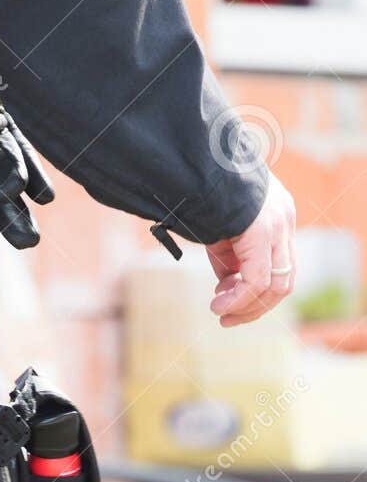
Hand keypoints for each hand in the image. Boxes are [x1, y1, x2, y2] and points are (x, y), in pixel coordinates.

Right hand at [206, 172, 295, 325]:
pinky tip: (219, 305)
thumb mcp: (220, 229)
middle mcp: (284, 221)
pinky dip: (239, 298)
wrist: (196, 164)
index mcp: (277, 217)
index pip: (279, 267)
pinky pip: (257, 278)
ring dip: (248, 307)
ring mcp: (278, 225)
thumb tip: (228, 286)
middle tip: (226, 317)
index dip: (256, 293)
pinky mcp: (264, 230)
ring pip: (276, 284)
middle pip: (284, 281)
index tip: (224, 299)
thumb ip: (229, 257)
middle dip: (255, 307)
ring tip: (220, 312)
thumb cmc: (203, 192)